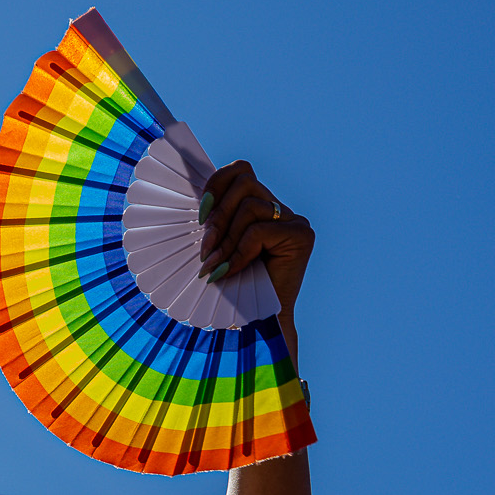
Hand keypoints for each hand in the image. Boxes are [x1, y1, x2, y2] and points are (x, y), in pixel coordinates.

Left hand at [198, 161, 314, 317]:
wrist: (255, 323)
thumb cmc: (230, 288)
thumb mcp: (215, 248)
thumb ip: (211, 222)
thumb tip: (193, 202)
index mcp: (258, 206)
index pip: (240, 171)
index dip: (216, 183)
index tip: (199, 214)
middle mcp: (278, 209)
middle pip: (245, 182)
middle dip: (218, 215)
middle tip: (205, 250)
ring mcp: (293, 220)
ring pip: (250, 206)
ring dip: (226, 238)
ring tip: (216, 266)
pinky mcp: (301, 235)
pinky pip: (259, 230)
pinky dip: (240, 252)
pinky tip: (232, 272)